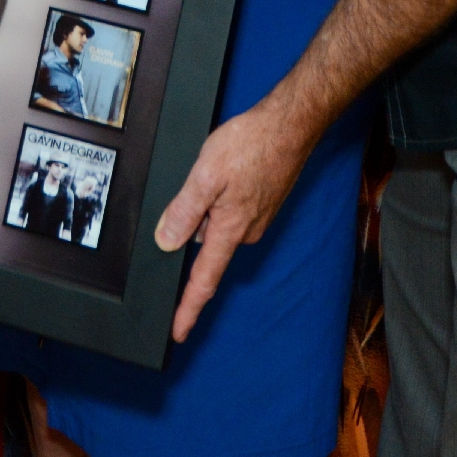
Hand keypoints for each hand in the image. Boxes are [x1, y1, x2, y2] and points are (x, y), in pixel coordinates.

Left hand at [153, 99, 323, 341]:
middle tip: (201, 182)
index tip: (178, 332)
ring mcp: (256, 219)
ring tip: (215, 168)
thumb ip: (184, 211)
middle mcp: (245, 232)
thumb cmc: (251, 145)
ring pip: (217, 222)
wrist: (290, 125)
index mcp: (230, 231)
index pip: (204, 281)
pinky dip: (220, 195)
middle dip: (194, 222)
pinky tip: (226, 169)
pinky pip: (229, 210)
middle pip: (206, 243)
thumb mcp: (205, 175)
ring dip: (208, 202)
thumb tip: (167, 242)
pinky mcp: (261, 204)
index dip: (189, 309)